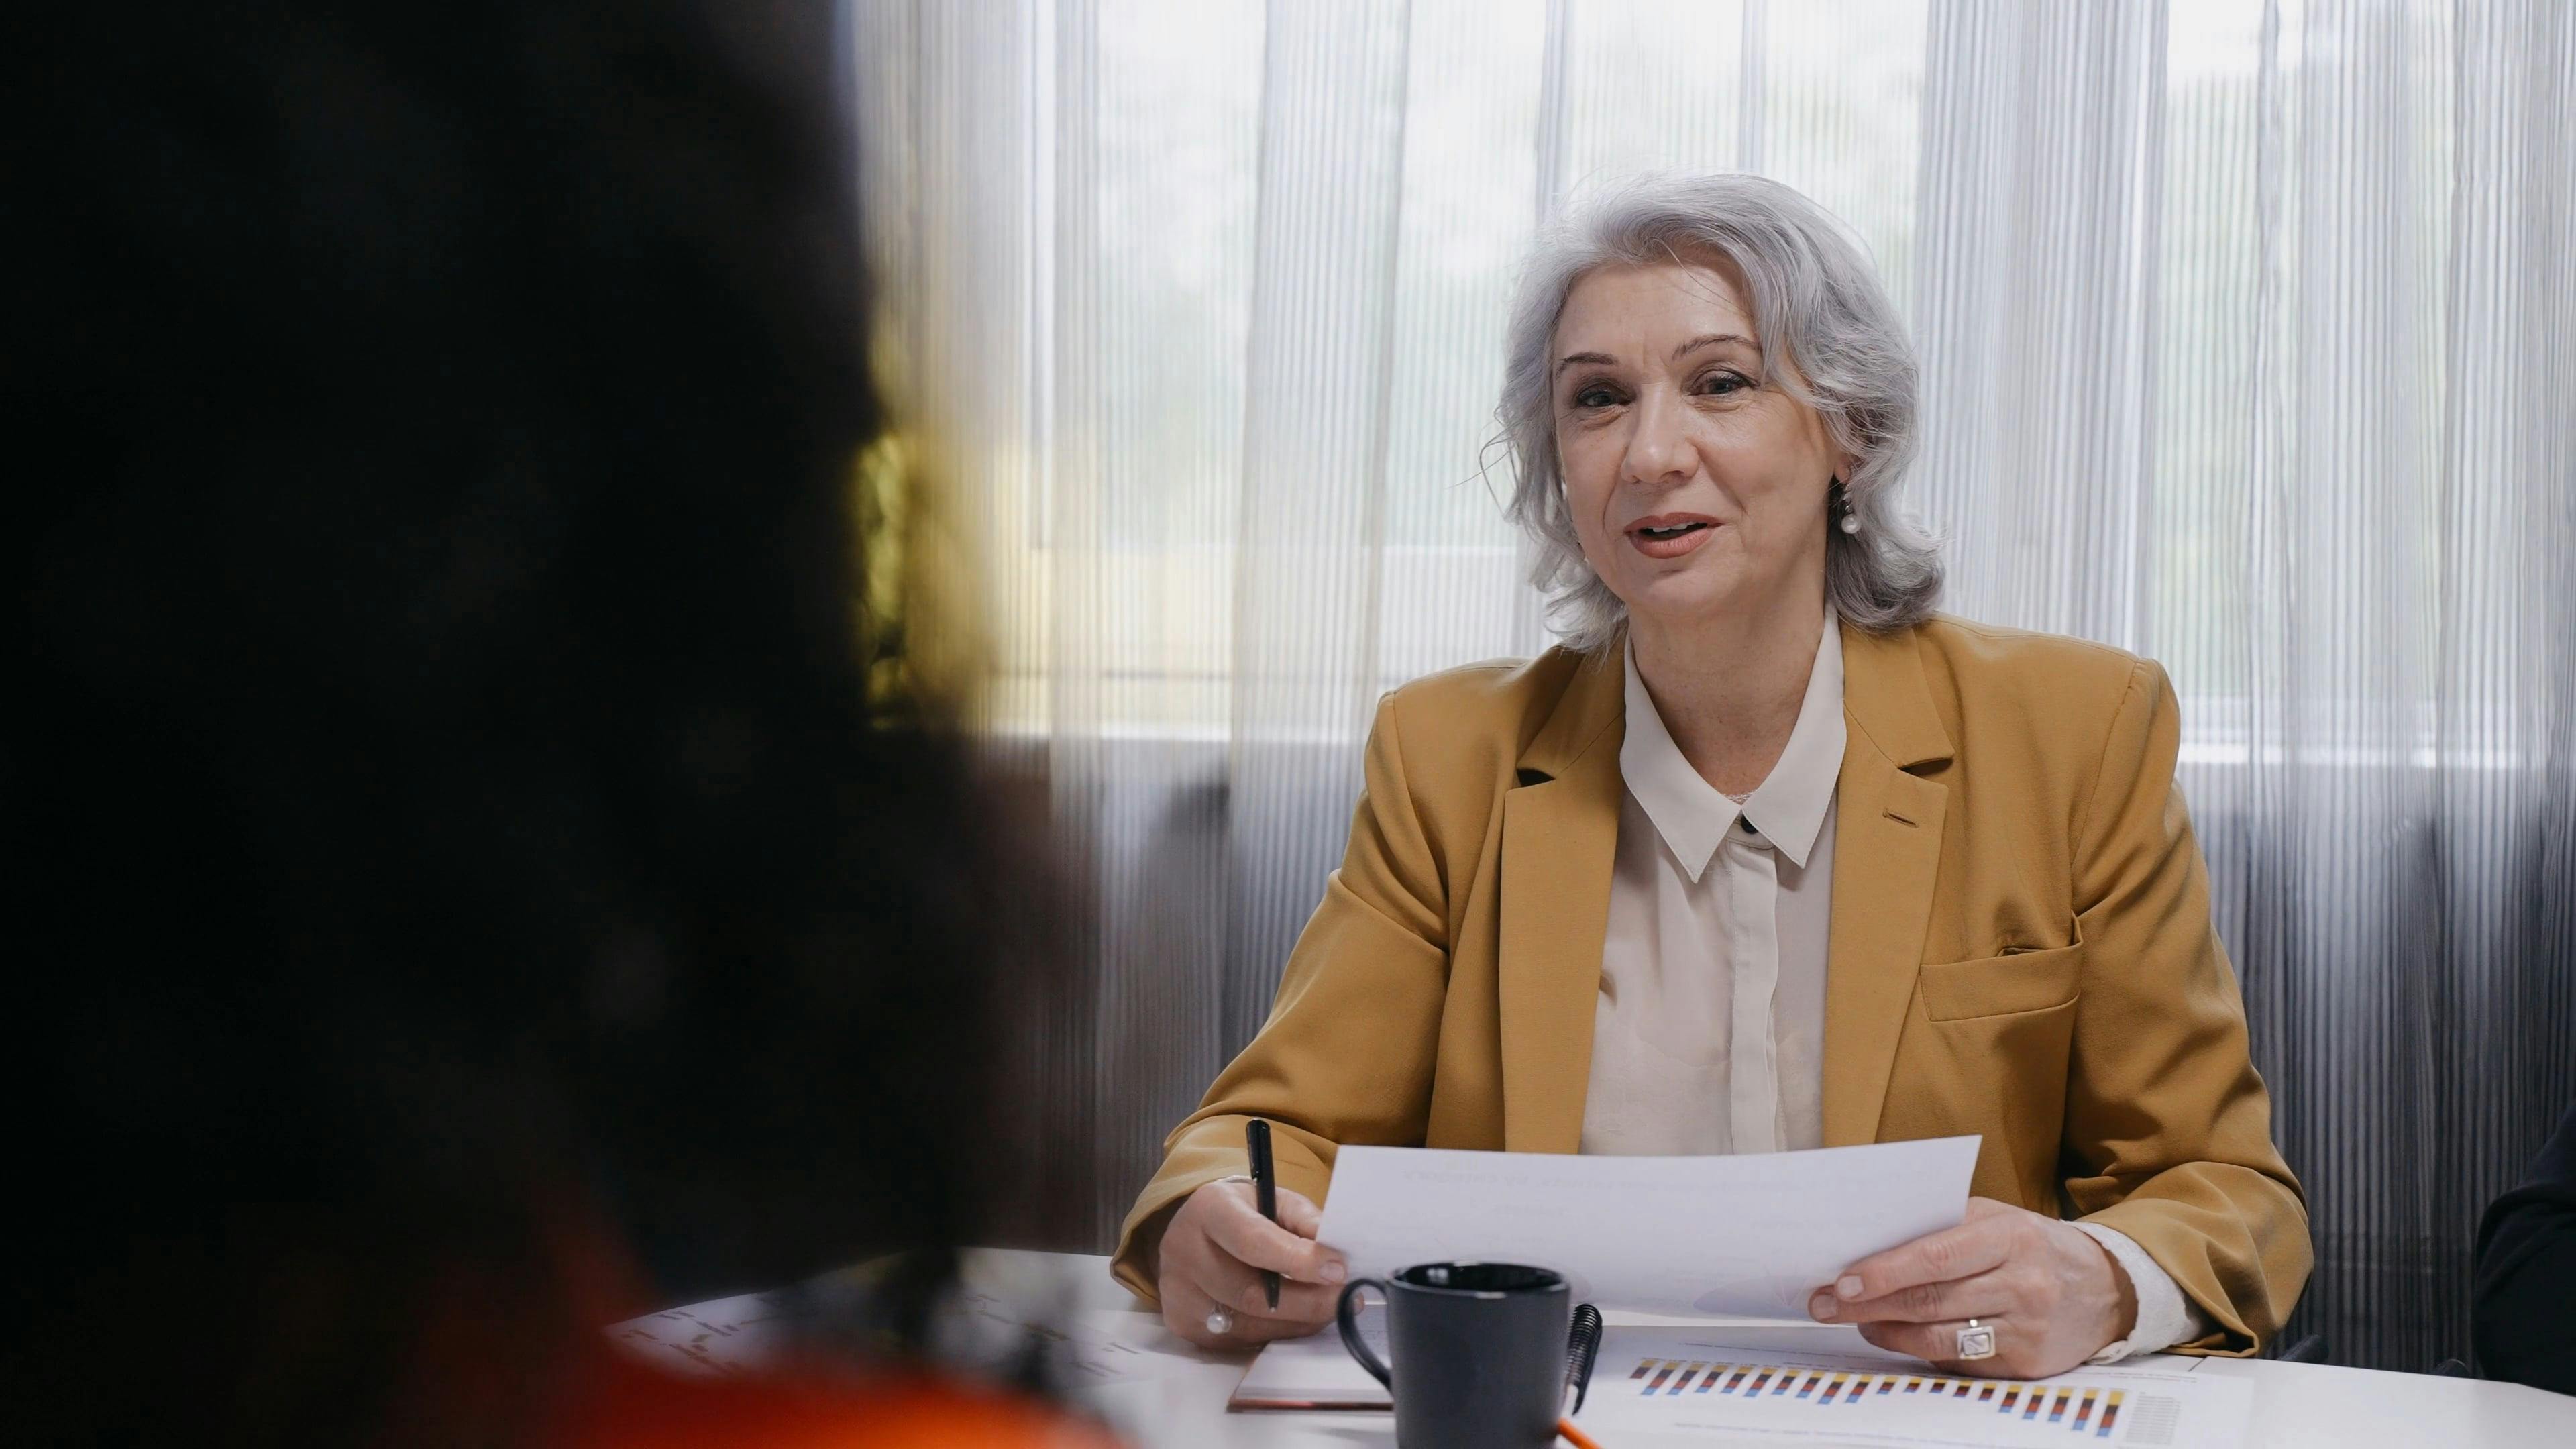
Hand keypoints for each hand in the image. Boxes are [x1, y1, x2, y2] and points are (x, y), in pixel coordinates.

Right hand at [1155, 1178, 1346, 1347]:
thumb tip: (1335, 1253)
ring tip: (1326, 1310)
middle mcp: (1183, 1250)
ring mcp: (1178, 1293)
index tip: (1338, 1270)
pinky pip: (1239, 1341)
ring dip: (1297, 1322)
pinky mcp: (1182, 1324)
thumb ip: (1305, 1220)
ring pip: (1248, 1325)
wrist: (1195, 1230)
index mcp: (1208, 1209)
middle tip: (1345, 1300)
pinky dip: (1275, 1334)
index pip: (1253, 1241)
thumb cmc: (1244, 1213)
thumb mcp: (1273, 1199)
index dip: (1299, 1260)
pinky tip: (1294, 1320)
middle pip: (1251, 1293)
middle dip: (1307, 1302)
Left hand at [1806, 1197, 2137, 1378]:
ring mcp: (2026, 1327)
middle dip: (1869, 1303)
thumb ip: (1940, 1226)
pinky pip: (1960, 1361)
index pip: (1936, 1255)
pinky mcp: (2025, 1363)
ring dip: (1888, 1331)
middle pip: (1930, 1300)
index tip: (1840, 1280)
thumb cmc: (2030, 1245)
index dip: (1884, 1271)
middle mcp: (2023, 1283)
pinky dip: (1920, 1350)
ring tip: (1858, 1319)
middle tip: (1825, 1304)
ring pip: (1939, 1337)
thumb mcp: (1995, 1218)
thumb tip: (1867, 1242)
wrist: (2106, 1287)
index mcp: (2010, 1235)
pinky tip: (1898, 1337)